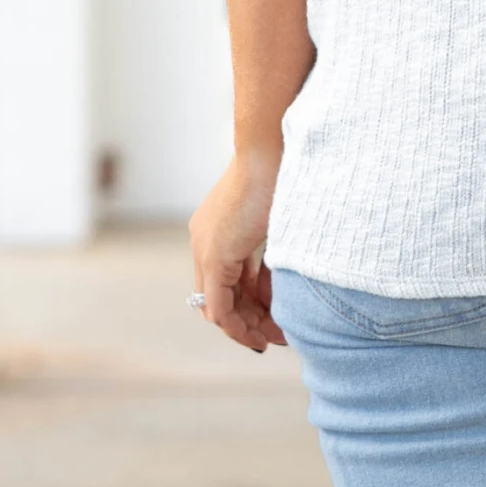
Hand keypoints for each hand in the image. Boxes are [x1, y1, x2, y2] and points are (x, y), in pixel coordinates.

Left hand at [189, 149, 286, 351]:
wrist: (270, 148)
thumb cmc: (282, 172)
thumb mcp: (275, 221)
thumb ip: (272, 251)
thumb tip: (282, 282)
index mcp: (215, 230)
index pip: (224, 281)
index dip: (248, 305)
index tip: (274, 318)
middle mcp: (203, 242)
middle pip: (219, 298)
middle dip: (249, 321)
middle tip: (276, 336)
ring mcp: (205, 248)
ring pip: (218, 307)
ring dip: (247, 326)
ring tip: (275, 338)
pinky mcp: (215, 255)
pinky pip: (219, 307)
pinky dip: (240, 325)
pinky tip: (262, 334)